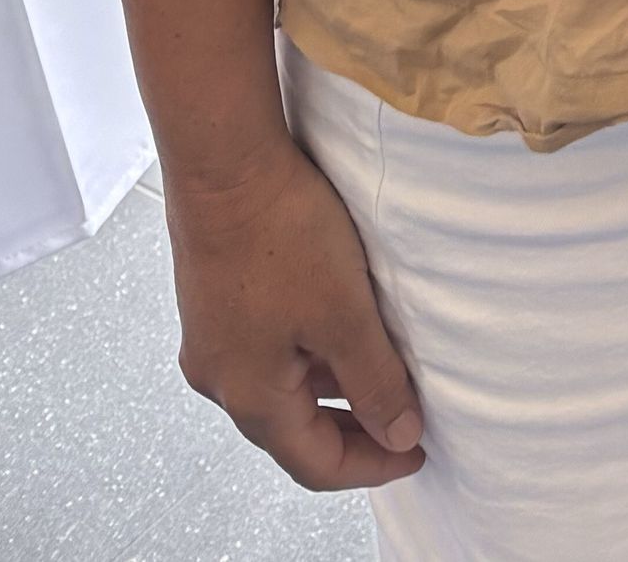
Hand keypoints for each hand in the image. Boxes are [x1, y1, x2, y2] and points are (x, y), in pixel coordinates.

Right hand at [165, 140, 425, 492]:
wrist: (225, 164)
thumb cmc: (281, 234)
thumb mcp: (345, 314)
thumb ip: (375, 380)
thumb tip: (399, 435)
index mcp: (250, 396)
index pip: (314, 464)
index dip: (371, 465)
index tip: (415, 451)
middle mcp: (220, 379)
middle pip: (293, 431)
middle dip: (352, 431)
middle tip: (404, 419)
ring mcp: (212, 340)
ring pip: (281, 387)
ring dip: (331, 389)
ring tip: (382, 370)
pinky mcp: (214, 303)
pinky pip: (268, 349)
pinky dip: (309, 354)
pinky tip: (340, 325)